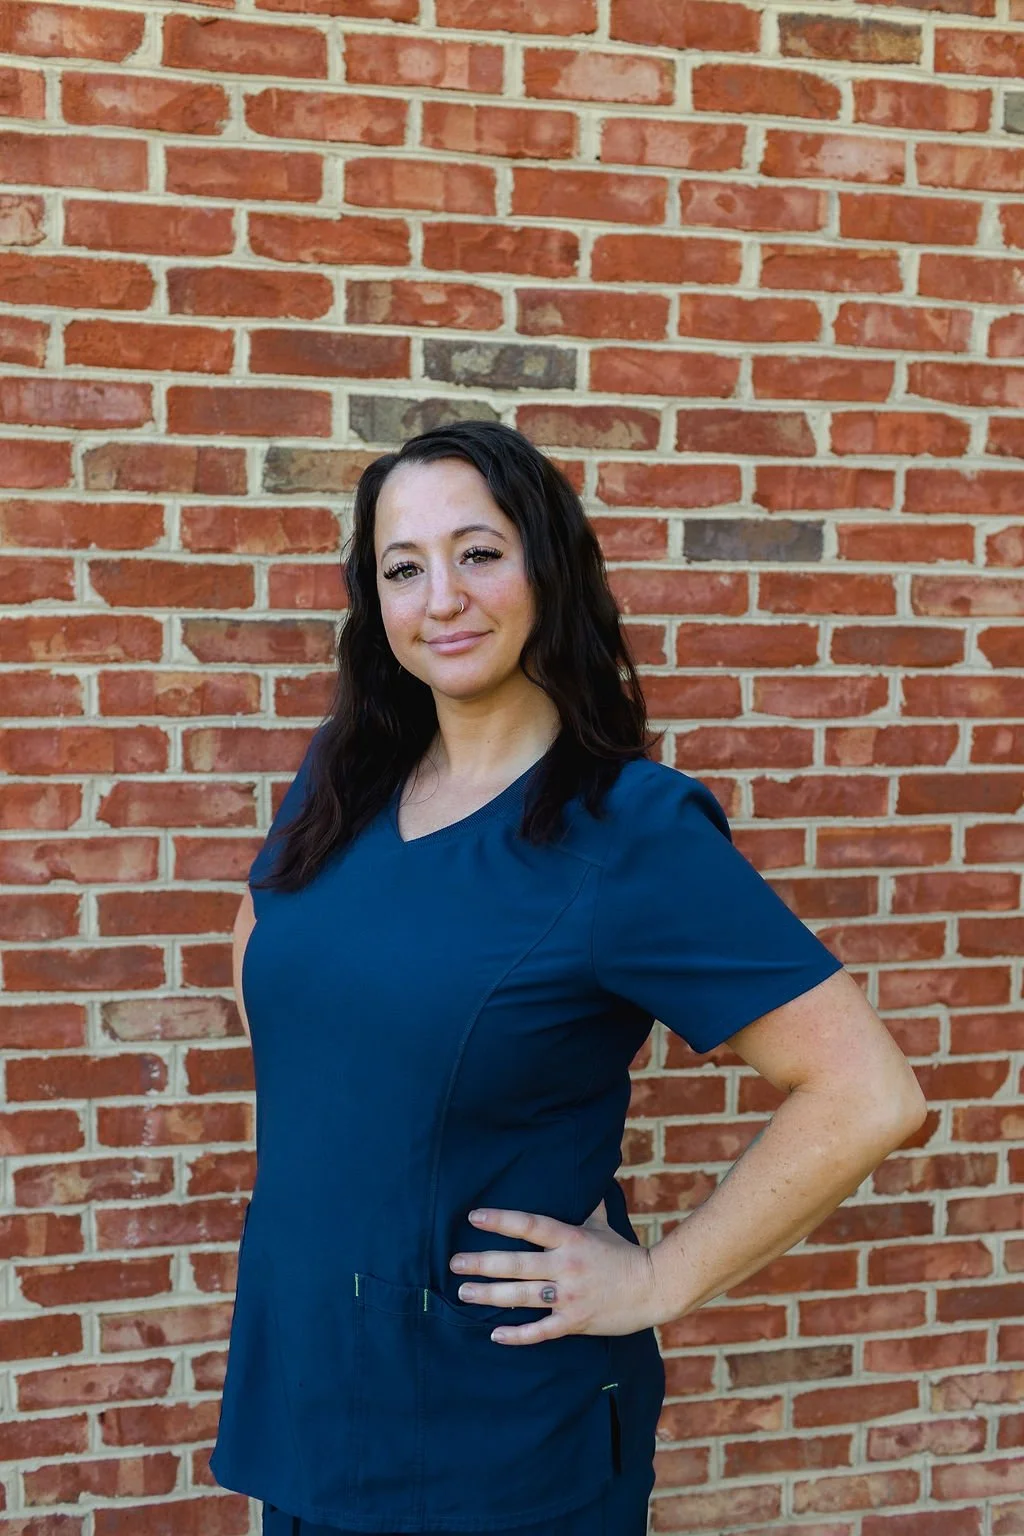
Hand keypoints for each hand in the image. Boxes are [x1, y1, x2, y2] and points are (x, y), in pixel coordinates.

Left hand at [448, 1199, 660, 1344]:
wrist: (654, 1287)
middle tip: (454, 1262)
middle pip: (517, 1264)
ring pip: (522, 1296)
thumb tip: (585, 1175)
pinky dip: (518, 1335)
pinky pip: (541, 1331)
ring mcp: (570, 1296)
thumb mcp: (602, 1224)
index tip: (474, 1218)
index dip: (501, 1221)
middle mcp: (567, 1266)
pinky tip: (495, 1334)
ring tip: (463, 1292)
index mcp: (571, 1238)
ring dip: (490, 1295)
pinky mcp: (575, 1322)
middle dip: (482, 1263)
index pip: (530, 1226)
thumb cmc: (624, 1254)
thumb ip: (586, 1204)